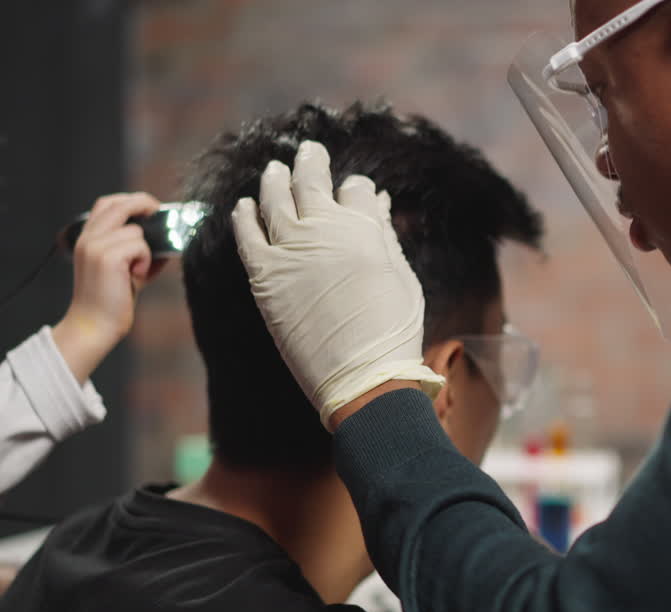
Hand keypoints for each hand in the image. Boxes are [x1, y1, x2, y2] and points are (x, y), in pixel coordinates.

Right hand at [52, 192, 166, 383]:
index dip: (131, 200)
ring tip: (138, 270)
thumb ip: (142, 251)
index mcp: (88, 238)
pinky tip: (137, 276)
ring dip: (146, 249)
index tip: (151, 207)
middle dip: (144, 204)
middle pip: (118, 204)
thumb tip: (169, 238)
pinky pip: (140, 246)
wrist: (95, 325)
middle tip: (160, 214)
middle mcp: (88, 238)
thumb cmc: (113, 300)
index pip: (106, 204)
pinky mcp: (107, 257)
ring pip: (135, 230)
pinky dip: (146, 260)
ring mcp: (95, 246)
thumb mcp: (128, 269)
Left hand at [231, 141, 444, 428]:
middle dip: (311, 163)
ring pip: (274, 200)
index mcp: (362, 228)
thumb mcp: (402, 277)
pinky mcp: (265, 276)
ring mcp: (289, 250)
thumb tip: (378, 204)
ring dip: (274, 180)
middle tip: (309, 151)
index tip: (356, 189)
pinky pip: (247, 236)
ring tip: (274, 169)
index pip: (356, 190)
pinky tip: (243, 206)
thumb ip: (384, 236)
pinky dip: (243, 217)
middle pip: (311, 183)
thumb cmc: (392, 331)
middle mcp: (322, 230)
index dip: (357, 187)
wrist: (361, 375)